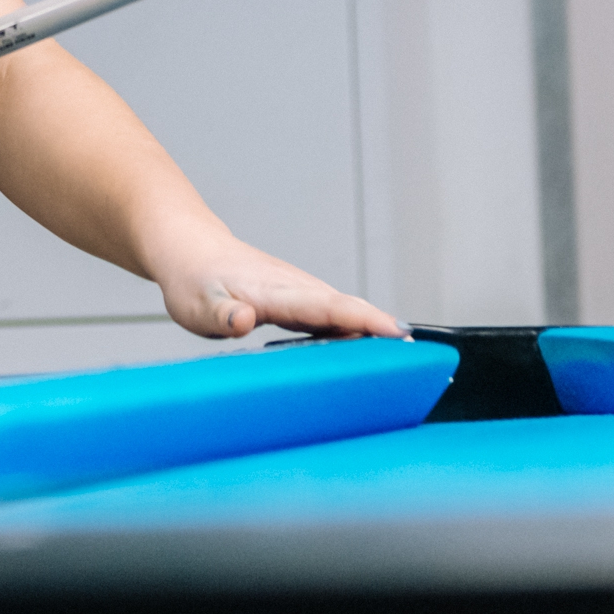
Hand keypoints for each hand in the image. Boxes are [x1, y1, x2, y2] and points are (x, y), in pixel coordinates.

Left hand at [152, 229, 405, 340]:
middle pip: (349, 310)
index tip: (398, 334)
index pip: (327, 307)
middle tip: (423, 361)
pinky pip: (336, 315)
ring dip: (377, 333)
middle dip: (385, 332)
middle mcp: (296, 288)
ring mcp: (301, 292)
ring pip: (346, 311)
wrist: (190, 249)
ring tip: (411, 363)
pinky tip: (373, 353)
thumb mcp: (195, 305)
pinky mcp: (300, 299)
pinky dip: (358, 330)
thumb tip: (245, 320)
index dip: (364, 321)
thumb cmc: (192, 280)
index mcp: (275, 292)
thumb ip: (220, 315)